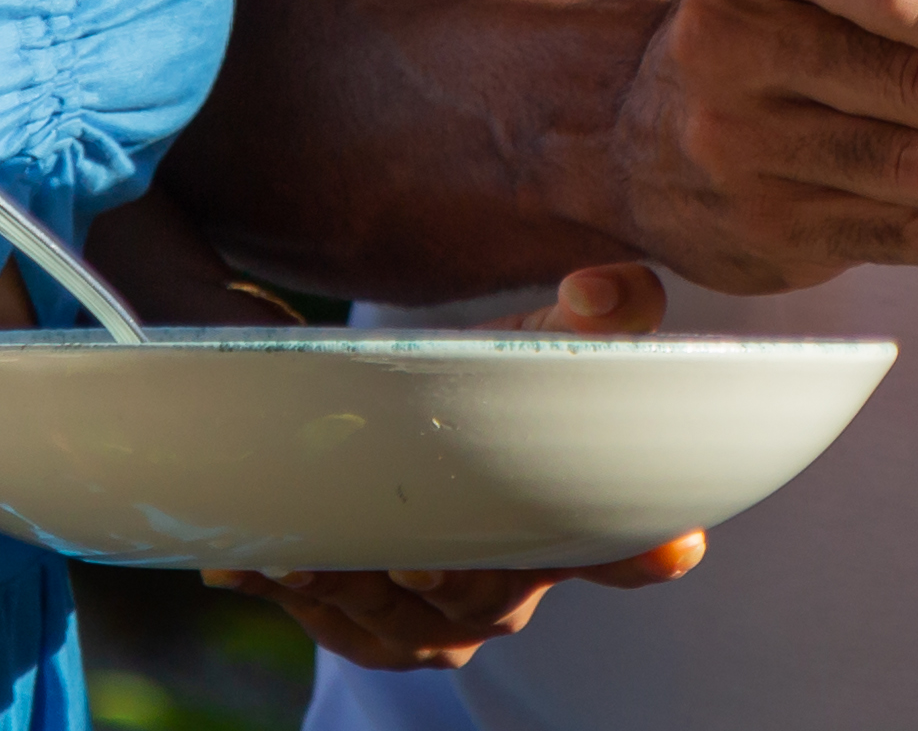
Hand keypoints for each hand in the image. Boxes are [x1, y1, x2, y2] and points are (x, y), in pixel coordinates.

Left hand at [211, 262, 717, 667]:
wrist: (377, 421)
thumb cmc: (475, 379)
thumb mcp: (533, 342)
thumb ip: (599, 312)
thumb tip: (608, 290)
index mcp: (572, 530)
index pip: (625, 550)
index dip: (642, 550)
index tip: (668, 542)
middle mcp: (512, 590)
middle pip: (488, 596)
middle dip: (448, 578)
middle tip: (408, 555)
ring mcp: (436, 622)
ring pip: (402, 623)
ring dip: (352, 590)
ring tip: (302, 552)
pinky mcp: (364, 628)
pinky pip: (337, 626)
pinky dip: (295, 594)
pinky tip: (249, 560)